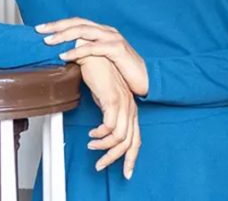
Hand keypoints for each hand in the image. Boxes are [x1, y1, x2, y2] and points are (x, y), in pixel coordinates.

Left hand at [37, 18, 149, 96]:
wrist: (146, 78)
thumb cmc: (123, 71)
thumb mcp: (102, 60)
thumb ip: (87, 53)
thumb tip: (67, 54)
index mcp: (102, 31)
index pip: (77, 23)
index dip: (59, 24)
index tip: (42, 28)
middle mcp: (107, 31)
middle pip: (78, 23)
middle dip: (57, 27)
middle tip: (40, 30)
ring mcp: (112, 38)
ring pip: (84, 32)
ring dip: (64, 36)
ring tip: (49, 42)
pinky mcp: (117, 49)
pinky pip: (93, 48)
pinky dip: (77, 51)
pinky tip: (65, 56)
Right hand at [77, 54, 141, 178]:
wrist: (93, 55)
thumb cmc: (98, 75)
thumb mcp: (104, 100)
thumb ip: (108, 115)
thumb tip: (103, 133)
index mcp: (130, 109)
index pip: (136, 140)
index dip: (131, 158)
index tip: (125, 172)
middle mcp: (130, 108)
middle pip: (130, 142)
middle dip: (115, 158)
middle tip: (100, 165)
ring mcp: (123, 103)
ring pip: (120, 137)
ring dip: (104, 147)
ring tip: (92, 145)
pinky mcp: (113, 99)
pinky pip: (109, 126)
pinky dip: (100, 134)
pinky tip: (92, 134)